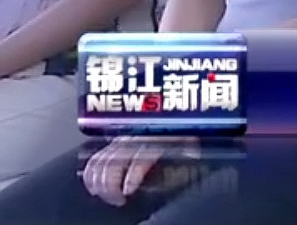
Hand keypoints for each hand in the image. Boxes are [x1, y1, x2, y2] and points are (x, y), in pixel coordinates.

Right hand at [81, 136, 195, 205]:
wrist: (173, 110)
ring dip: (99, 183)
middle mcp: (133, 137)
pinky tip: (94, 186)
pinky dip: (91, 174)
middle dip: (110, 185)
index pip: (137, 158)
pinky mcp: (114, 142)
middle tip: (119, 200)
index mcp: (152, 136)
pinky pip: (95, 158)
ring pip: (99, 161)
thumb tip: (192, 156)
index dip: (131, 176)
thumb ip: (188, 150)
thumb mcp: (190, 138)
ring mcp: (121, 139)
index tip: (127, 191)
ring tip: (109, 197)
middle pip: (112, 162)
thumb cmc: (181, 126)